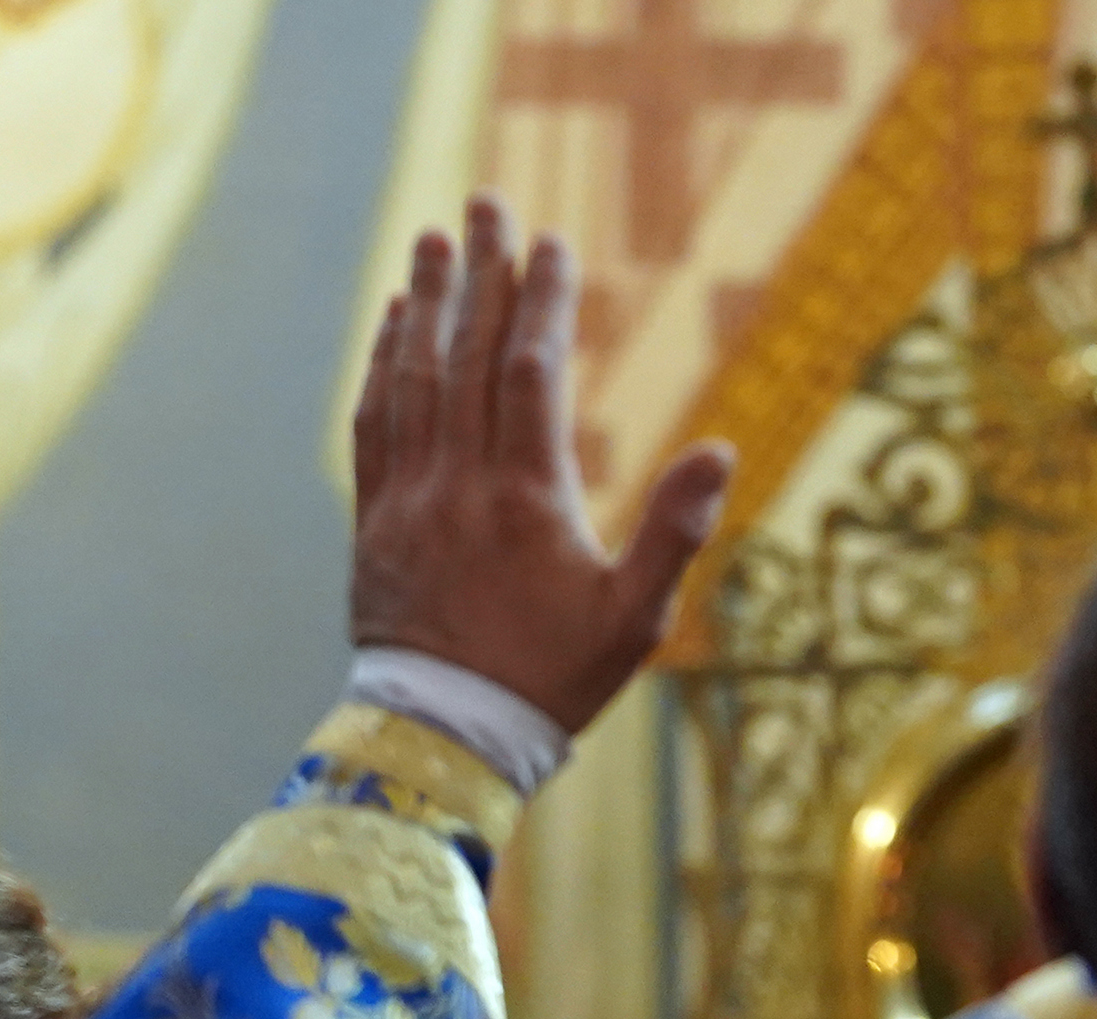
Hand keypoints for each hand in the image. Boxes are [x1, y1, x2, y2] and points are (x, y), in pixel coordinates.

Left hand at [349, 197, 734, 739]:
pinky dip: (385, 364)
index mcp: (527, 497)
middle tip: (485, 204)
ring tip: (432, 241)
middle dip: (478, 274)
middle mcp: (460, 481)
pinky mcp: (376, 520)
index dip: (540, 301)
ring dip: (423, 303)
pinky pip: (375, 422)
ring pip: (413, 377)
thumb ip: (676, 530)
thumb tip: (721, 451)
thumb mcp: (635, 618)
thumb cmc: (554, 680)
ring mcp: (410, 496)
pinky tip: (394, 326)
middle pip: (467, 355)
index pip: (533, 372)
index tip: (550, 243)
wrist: (449, 736)